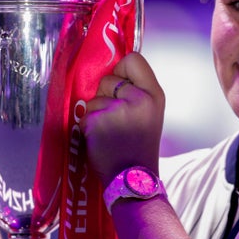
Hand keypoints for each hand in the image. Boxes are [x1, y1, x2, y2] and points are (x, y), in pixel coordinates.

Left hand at [82, 52, 165, 186]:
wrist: (133, 178)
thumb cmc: (139, 145)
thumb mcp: (150, 113)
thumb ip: (137, 91)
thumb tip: (114, 73)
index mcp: (154, 94)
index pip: (133, 59)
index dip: (122, 71)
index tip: (121, 87)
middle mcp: (138, 98)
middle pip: (108, 78)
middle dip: (105, 96)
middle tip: (117, 118)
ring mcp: (116, 110)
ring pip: (93, 98)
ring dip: (96, 113)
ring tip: (110, 132)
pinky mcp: (97, 122)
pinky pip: (84, 114)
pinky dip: (88, 127)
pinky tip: (100, 140)